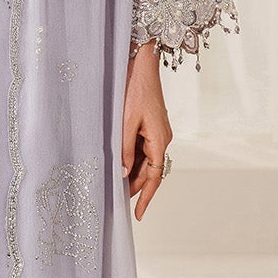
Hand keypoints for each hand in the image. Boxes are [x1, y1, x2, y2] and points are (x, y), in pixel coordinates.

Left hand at [121, 42, 172, 221]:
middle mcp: (162, 138)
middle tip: (118, 203)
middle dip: (136, 188)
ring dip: (133, 174)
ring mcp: (157, 131)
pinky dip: (132, 160)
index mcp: (160, 139)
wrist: (141, 63)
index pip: (154, 176)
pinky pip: (143, 148)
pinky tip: (120, 165)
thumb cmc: (134, 89)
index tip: (137, 214)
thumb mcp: (125, 122)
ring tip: (115, 188)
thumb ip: (124, 150)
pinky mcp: (151, 125)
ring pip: (146, 160)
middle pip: (150, 171)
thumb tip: (123, 174)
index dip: (145, 197)